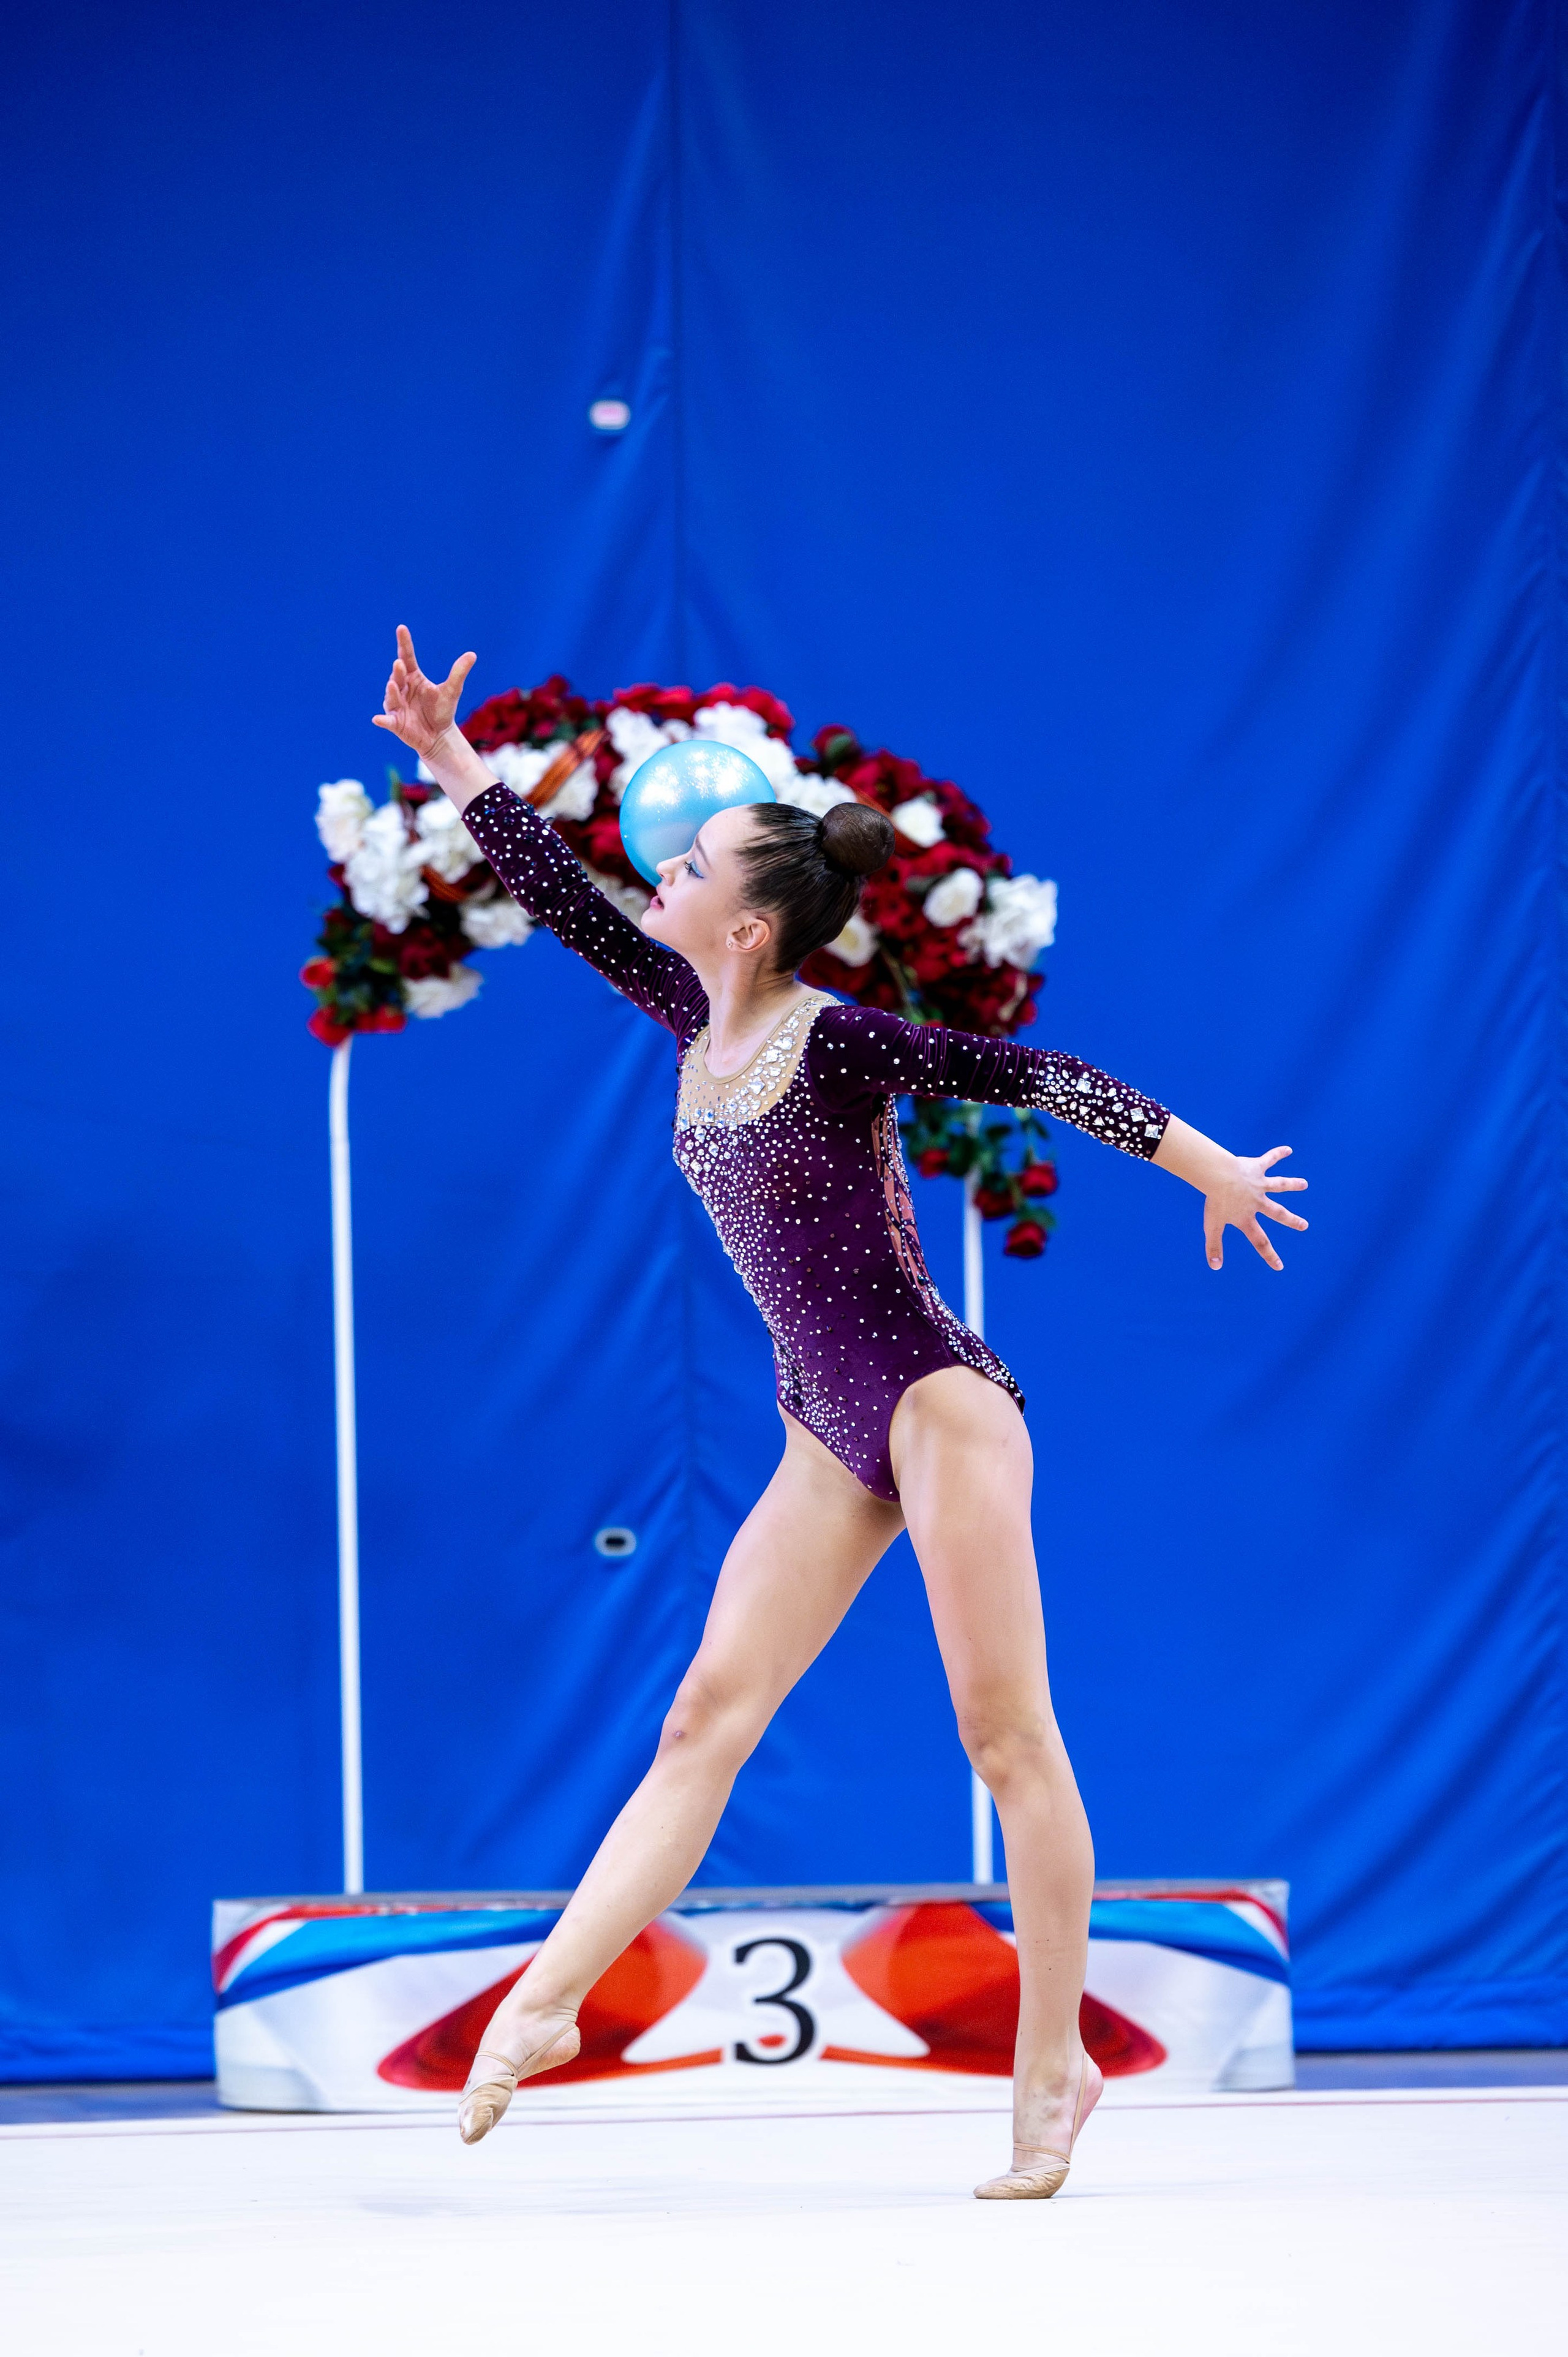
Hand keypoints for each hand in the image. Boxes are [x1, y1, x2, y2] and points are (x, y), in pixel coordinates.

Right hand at [371, 624, 475, 758]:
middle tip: (399, 664)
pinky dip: (382, 720)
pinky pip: (387, 720)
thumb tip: (472, 654)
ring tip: (393, 685)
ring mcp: (396, 705)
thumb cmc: (442, 711)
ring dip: (391, 692)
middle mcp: (402, 688)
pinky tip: (378, 719)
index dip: (404, 643)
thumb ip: (459, 673)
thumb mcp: (452, 691)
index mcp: (414, 677)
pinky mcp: (395, 722)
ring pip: (391, 696)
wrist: (439, 736)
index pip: (407, 656)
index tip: (401, 628)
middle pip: (398, 676)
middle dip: (398, 671)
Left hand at [1203, 1146, 1307, 1270]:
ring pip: (1280, 1185)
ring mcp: (1259, 1185)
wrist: (1219, 1178)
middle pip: (1278, 1213)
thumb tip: (1215, 1267)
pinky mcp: (1257, 1168)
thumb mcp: (1212, 1226)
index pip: (1260, 1241)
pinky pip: (1269, 1159)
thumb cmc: (1214, 1201)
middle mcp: (1257, 1202)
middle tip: (1304, 1225)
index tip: (1279, 1266)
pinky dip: (1278, 1154)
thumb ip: (1214, 1247)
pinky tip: (1287, 1149)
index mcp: (1247, 1217)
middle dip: (1292, 1221)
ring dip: (1293, 1185)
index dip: (1269, 1255)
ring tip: (1304, 1184)